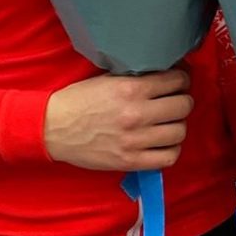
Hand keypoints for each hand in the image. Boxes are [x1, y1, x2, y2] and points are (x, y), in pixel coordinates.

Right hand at [43, 70, 192, 172]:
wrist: (52, 128)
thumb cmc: (78, 101)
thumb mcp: (106, 79)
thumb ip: (136, 78)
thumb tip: (164, 75)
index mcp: (130, 88)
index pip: (176, 80)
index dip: (181, 80)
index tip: (178, 82)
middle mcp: (136, 114)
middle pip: (183, 106)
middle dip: (182, 101)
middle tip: (174, 102)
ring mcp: (135, 140)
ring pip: (179, 132)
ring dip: (177, 126)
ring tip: (168, 123)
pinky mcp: (130, 160)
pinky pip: (168, 157)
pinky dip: (171, 149)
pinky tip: (164, 143)